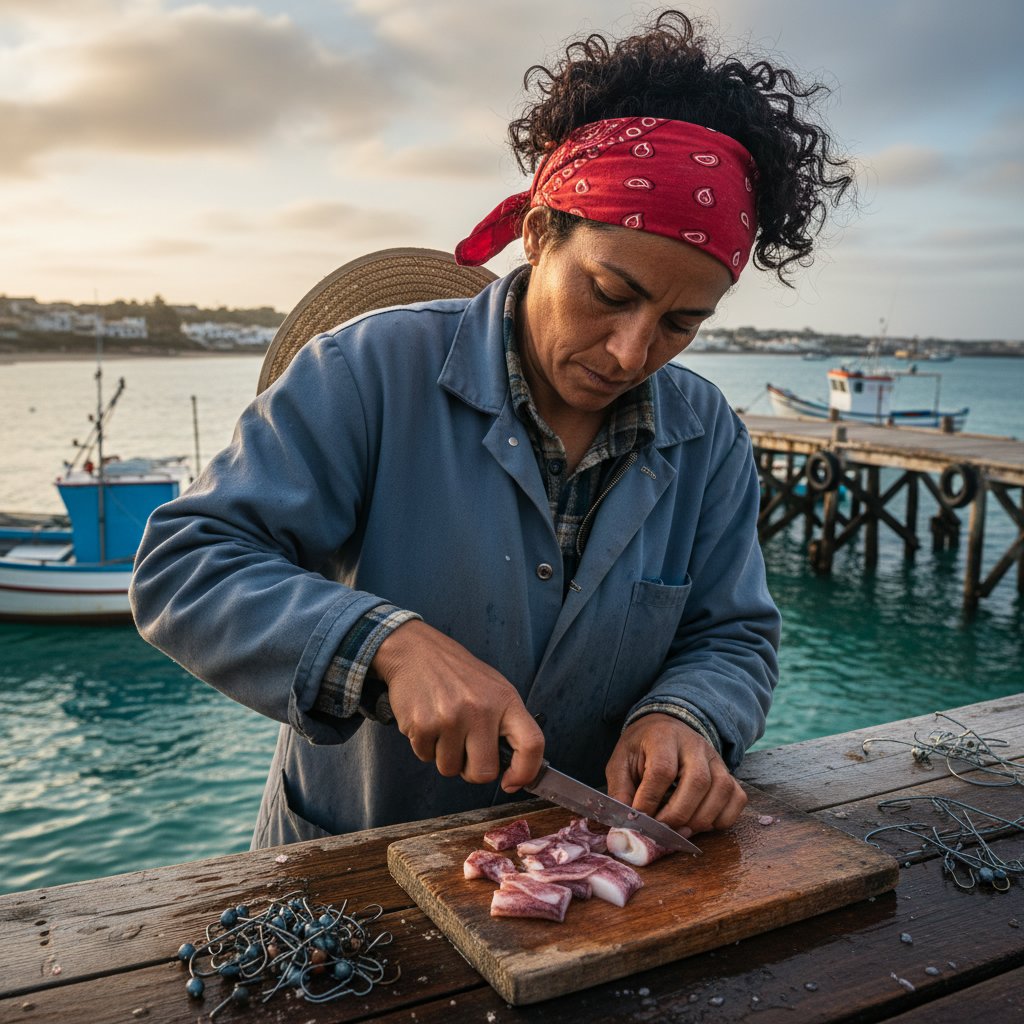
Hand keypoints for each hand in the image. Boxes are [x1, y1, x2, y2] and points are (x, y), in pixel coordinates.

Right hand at [370, 619, 544, 791]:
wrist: (416, 651)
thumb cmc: (458, 673)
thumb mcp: (494, 688)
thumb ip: (506, 724)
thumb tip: (517, 768)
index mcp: (505, 700)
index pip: (531, 744)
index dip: (526, 771)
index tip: (512, 781)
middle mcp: (480, 709)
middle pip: (484, 772)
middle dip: (472, 770)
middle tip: (465, 750)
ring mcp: (450, 717)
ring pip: (450, 769)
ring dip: (445, 756)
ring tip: (444, 727)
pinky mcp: (422, 724)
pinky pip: (426, 758)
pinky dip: (426, 747)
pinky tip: (428, 721)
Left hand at [605, 713, 746, 834]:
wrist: (664, 729)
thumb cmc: (641, 750)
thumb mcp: (620, 762)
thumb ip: (620, 791)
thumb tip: (626, 823)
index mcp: (663, 737)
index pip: (662, 770)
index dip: (651, 799)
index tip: (640, 818)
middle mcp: (695, 745)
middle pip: (698, 781)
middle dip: (678, 814)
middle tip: (662, 830)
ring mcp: (716, 759)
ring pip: (721, 790)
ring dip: (701, 819)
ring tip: (680, 830)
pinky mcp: (728, 773)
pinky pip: (737, 799)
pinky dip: (723, 819)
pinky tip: (701, 824)